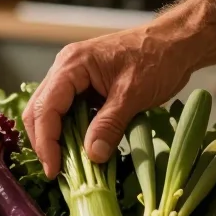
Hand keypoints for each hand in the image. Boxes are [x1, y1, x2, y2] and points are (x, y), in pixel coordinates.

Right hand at [23, 27, 192, 177]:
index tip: (54, 170)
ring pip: (52, 113)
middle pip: (39, 111)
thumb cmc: (157, 59)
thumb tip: (91, 156)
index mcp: (72, 65)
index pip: (44, 108)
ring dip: (57, 139)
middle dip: (46, 143)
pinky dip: (72, 133)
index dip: (46, 142)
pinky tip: (81, 150)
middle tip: (58, 172)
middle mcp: (66, 69)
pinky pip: (69, 113)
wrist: (175, 43)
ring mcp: (74, 77)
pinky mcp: (85, 87)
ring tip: (70, 165)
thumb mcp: (133, 95)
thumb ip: (109, 124)